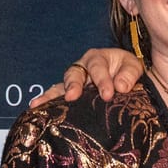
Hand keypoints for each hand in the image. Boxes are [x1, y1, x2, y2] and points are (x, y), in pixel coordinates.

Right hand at [29, 47, 143, 105]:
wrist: (125, 80)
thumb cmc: (127, 71)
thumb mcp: (133, 67)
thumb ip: (129, 74)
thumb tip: (121, 87)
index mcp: (97, 58)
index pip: (97, 68)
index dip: (101, 80)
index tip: (108, 94)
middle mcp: (81, 68)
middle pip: (73, 74)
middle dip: (73, 85)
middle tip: (73, 97)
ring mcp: (73, 83)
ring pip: (60, 86)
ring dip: (51, 96)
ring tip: (39, 104)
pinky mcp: (70, 96)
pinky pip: (56, 98)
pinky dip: (47, 104)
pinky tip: (35, 109)